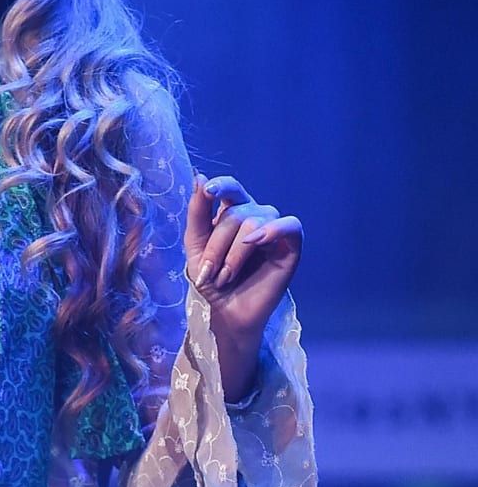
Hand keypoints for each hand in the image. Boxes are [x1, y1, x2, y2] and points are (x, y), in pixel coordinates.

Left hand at [184, 173, 302, 342]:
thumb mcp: (195, 244)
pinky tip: (256, 241)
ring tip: (226, 277)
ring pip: (255, 221)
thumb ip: (197, 213)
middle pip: (236, 213)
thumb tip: (200, 175)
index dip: (221, 185)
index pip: (230, 187)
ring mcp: (274, 230)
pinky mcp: (291, 247)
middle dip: (217, 245)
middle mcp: (255, 216)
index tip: (208, 191)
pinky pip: (290, 225)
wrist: (225, 311)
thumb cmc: (211, 278)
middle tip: (210, 273)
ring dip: (234, 253)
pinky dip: (273, 230)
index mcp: (231, 212)